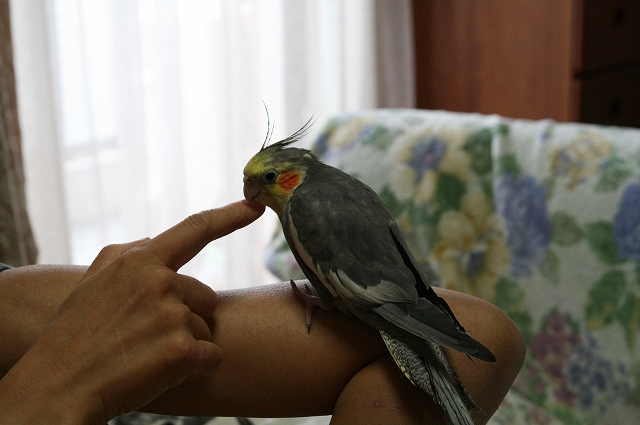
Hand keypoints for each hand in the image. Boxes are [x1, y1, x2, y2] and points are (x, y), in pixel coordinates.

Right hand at [0, 201, 264, 424]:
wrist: (57, 387)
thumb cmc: (73, 336)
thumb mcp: (92, 281)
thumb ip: (127, 253)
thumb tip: (156, 238)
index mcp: (138, 262)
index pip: (195, 229)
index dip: (230, 216)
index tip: (256, 205)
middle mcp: (159, 282)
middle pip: (205, 296)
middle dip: (187, 316)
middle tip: (147, 337)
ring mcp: (172, 315)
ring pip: (207, 328)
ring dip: (186, 344)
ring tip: (145, 354)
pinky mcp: (183, 350)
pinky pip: (212, 356)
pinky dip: (195, 367)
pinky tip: (160, 371)